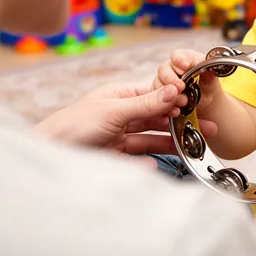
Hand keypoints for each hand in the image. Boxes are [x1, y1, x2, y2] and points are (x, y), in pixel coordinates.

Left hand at [36, 83, 217, 155]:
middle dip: (182, 122)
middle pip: (158, 119)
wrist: (49, 154)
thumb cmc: (73, 125)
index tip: (195, 104)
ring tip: (194, 147)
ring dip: (172, 142)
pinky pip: (139, 160)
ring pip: (152, 139)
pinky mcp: (116, 159)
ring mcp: (119, 137)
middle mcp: (122, 115)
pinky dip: (148, 163)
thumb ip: (146, 103)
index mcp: (120, 96)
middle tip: (207, 127)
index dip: (175, 100)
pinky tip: (155, 165)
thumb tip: (174, 90)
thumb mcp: (113, 110)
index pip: (154, 95)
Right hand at [152, 49, 221, 115]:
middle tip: (181, 87)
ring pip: (158, 86)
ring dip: (169, 95)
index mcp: (183, 59)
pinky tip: (174, 110)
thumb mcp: (211, 76)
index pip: (176, 55)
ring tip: (183, 102)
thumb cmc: (207, 84)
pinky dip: (165, 107)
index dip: (179, 60)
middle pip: (163, 70)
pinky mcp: (160, 96)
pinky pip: (156, 100)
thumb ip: (210, 69)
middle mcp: (170, 69)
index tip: (185, 66)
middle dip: (172, 80)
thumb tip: (211, 63)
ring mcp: (163, 83)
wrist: (205, 101)